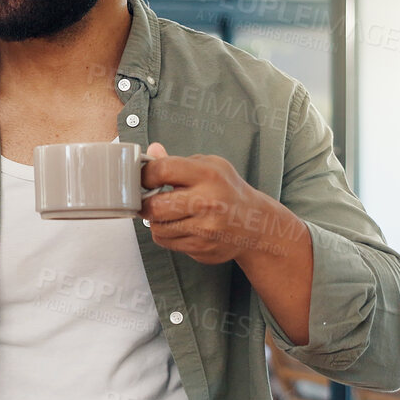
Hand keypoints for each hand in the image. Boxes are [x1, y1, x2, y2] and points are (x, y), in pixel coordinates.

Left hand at [138, 141, 297, 265]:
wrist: (255, 223)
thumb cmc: (228, 191)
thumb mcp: (210, 166)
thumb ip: (178, 162)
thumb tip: (152, 151)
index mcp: (208, 175)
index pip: (162, 171)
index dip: (145, 175)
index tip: (144, 178)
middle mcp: (208, 202)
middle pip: (155, 206)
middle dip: (147, 203)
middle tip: (150, 200)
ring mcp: (206, 228)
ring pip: (158, 228)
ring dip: (157, 221)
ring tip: (170, 213)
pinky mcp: (202, 248)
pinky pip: (167, 242)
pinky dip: (167, 234)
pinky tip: (181, 226)